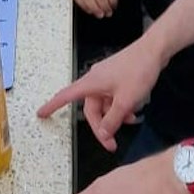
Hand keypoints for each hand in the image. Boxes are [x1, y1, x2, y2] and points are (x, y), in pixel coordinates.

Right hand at [35, 36, 164, 149]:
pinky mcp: (116, 77)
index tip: (40, 114)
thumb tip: (102, 134)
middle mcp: (95, 80)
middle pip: (91, 108)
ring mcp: (106, 78)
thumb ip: (112, 119)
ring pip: (104, 104)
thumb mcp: (125, 100)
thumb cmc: (137, 72)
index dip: (52, 106)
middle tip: (112, 143)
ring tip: (130, 121)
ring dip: (114, 115)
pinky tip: (133, 111)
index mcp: (91, 83)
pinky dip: (120, 106)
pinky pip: (112, 97)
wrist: (154, 50)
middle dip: (101, 126)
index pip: (66, 96)